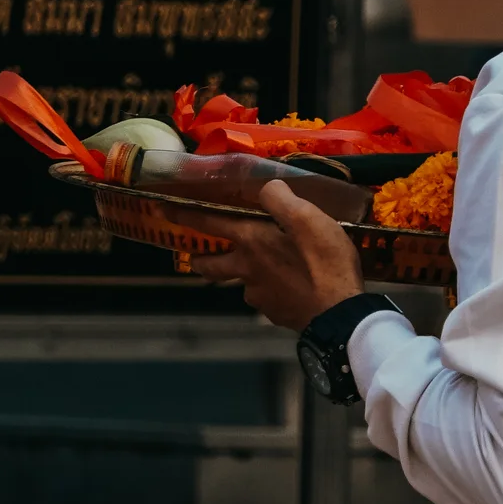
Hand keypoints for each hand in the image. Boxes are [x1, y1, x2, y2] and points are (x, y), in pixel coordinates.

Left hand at [188, 177, 363, 331]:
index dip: (185, 215)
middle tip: (196, 257)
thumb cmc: (324, 262)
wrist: (339, 315)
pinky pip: (267, 298)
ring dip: (244, 275)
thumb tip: (267, 188)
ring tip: (264, 269)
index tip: (163, 211)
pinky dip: (272, 291)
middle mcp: (247, 270)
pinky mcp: (275, 314)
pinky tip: (291, 288)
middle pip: (211, 266)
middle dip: (200, 260)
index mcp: (251, 241)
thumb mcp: (308, 218)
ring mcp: (259, 296)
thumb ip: (281, 199)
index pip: (209, 224)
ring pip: (242, 283)